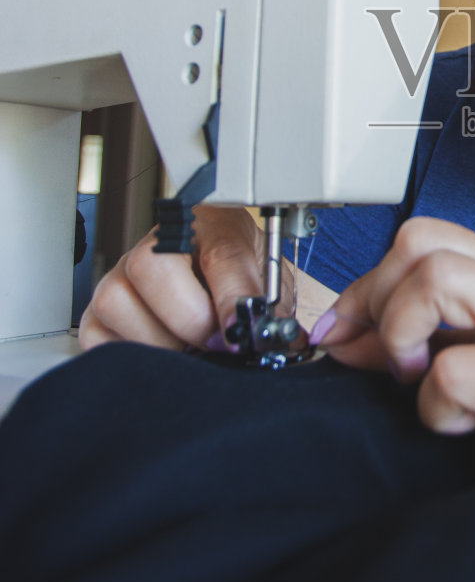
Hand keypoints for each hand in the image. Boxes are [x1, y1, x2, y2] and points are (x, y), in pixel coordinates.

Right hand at [78, 206, 282, 352]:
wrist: (222, 289)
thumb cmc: (242, 281)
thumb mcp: (270, 287)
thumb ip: (268, 306)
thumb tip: (262, 331)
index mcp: (213, 225)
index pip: (220, 252)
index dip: (231, 294)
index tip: (241, 329)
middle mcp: (158, 242)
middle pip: (151, 267)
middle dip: (190, 320)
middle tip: (216, 343)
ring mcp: (121, 275)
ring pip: (116, 303)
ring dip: (161, 342)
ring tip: (190, 348)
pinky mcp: (97, 312)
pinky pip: (96, 336)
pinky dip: (131, 355)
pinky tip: (163, 352)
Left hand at [314, 217, 474, 460]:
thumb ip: (415, 337)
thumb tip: (342, 336)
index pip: (417, 239)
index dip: (364, 287)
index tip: (341, 333)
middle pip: (419, 243)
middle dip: (378, 304)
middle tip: (394, 363)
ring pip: (436, 279)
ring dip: (404, 339)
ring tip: (425, 382)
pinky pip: (456, 370)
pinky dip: (436, 404)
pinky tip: (461, 422)